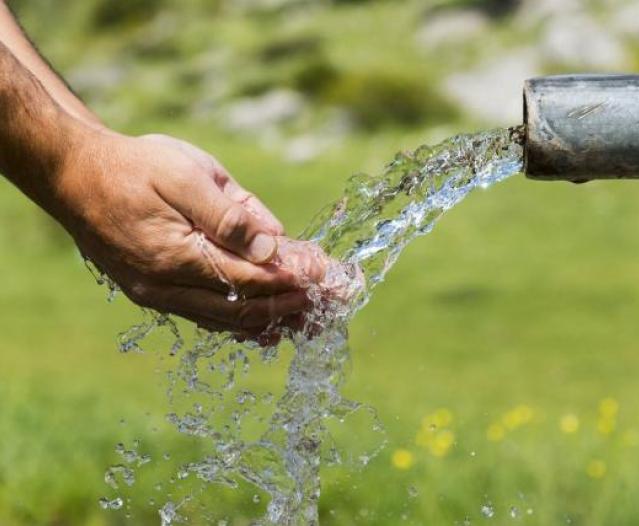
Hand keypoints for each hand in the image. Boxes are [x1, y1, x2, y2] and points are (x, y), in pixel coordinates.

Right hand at [52, 129, 323, 338]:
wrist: (75, 176)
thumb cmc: (134, 166)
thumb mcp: (186, 174)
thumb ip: (230, 215)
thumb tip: (273, 247)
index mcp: (176, 256)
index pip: (250, 280)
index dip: (293, 280)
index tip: (327, 276)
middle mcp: (166, 288)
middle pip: (243, 309)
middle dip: (291, 304)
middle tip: (331, 301)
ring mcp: (158, 296)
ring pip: (226, 321)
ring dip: (271, 318)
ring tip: (310, 316)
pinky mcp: (154, 294)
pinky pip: (206, 318)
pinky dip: (241, 322)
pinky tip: (268, 325)